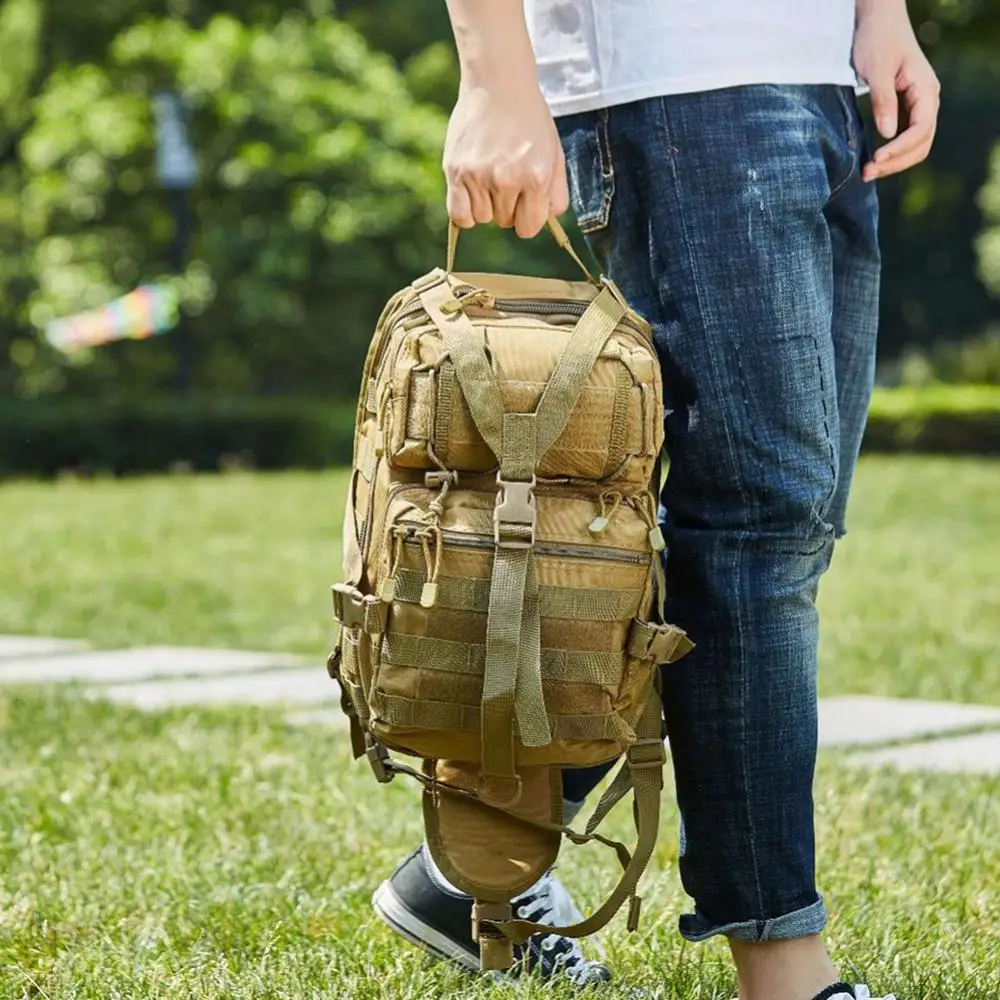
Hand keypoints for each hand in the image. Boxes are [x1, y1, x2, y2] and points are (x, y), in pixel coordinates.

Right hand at [443, 81, 568, 237]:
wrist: (499, 82)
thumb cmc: (530, 120)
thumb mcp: (555, 153)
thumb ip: (556, 193)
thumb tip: (548, 221)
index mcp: (536, 177)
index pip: (529, 228)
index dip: (527, 217)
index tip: (525, 201)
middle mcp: (506, 179)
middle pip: (505, 222)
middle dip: (508, 206)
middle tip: (506, 177)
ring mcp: (478, 175)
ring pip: (482, 219)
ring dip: (486, 205)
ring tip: (489, 177)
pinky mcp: (455, 170)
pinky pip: (459, 215)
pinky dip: (465, 212)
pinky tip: (472, 193)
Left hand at [854, 0, 939, 181]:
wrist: (878, 21)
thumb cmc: (877, 40)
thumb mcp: (876, 70)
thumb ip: (883, 101)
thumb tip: (888, 134)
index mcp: (926, 89)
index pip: (921, 129)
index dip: (900, 149)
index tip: (876, 160)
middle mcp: (928, 99)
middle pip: (921, 143)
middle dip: (897, 162)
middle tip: (867, 174)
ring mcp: (919, 104)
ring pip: (915, 143)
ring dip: (895, 161)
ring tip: (867, 172)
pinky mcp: (907, 107)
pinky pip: (906, 136)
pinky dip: (893, 151)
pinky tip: (874, 159)